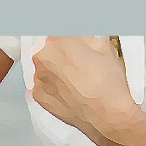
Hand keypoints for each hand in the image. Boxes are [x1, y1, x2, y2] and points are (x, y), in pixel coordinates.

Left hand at [31, 37, 145, 143]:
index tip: (74, 40)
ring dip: (55, 67)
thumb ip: (86, 34)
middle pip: (47, 47)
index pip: (56, 30)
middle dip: (61, 50)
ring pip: (44, 66)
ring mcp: (37, 78)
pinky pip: (43, 84)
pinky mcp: (38, 96)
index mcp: (56, 40)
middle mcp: (41, 58)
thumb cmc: (107, 81)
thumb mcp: (103, 45)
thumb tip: (80, 33)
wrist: (107, 116)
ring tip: (75, 76)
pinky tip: (69, 88)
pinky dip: (53, 84)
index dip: (68, 35)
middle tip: (78, 58)